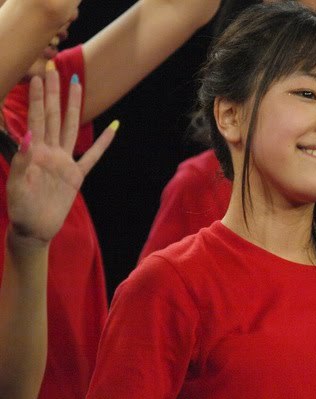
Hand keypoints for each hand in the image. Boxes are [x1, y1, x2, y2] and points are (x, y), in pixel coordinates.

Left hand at [7, 66, 115, 245]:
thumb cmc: (22, 210)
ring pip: (71, 129)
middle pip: (54, 117)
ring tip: (77, 87)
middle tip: (54, 69)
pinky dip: (103, 143)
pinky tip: (113, 128)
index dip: (39, 99)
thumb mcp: (18, 186)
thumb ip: (23, 161)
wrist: (34, 229)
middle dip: (54, 93)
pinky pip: (92, 156)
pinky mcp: (76, 175)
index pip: (38, 119)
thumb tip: (28, 136)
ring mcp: (64, 162)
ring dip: (74, 107)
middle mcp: (51, 152)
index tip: (39, 78)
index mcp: (36, 152)